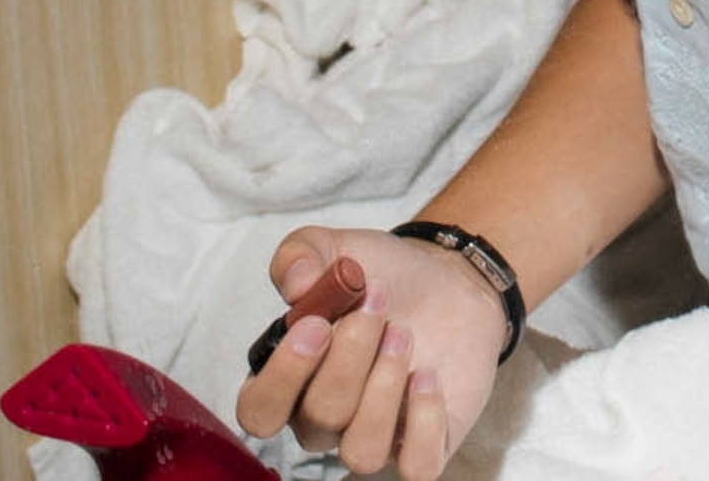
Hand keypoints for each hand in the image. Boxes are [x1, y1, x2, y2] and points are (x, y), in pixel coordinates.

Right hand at [233, 225, 508, 479]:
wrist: (450, 277)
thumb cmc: (382, 273)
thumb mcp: (335, 249)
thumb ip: (299, 256)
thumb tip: (297, 286)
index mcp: (292, 378)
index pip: (259, 411)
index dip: (282, 378)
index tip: (318, 324)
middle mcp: (325, 418)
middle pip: (317, 420)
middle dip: (349, 357)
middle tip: (376, 305)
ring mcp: (376, 435)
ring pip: (361, 452)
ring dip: (383, 389)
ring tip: (403, 335)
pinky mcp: (424, 444)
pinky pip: (418, 467)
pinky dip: (425, 422)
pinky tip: (429, 376)